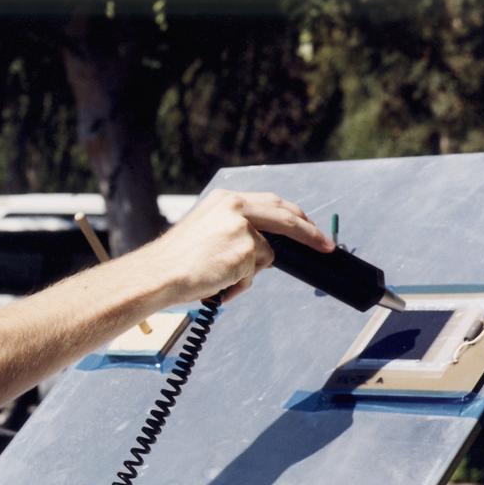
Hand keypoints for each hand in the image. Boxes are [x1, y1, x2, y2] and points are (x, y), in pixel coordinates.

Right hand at [138, 189, 334, 304]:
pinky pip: (255, 272)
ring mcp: (243, 226)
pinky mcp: (247, 248)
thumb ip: (235, 233)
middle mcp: (236, 206)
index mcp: (225, 200)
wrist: (158, 274)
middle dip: (310, 232)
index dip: (292, 215)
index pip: (270, 203)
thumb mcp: (205, 234)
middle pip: (286, 215)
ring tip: (219, 281)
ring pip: (266, 254)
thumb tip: (264, 251)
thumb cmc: (174, 263)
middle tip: (325, 245)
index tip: (306, 225)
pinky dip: (239, 284)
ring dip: (248, 273)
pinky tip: (218, 285)